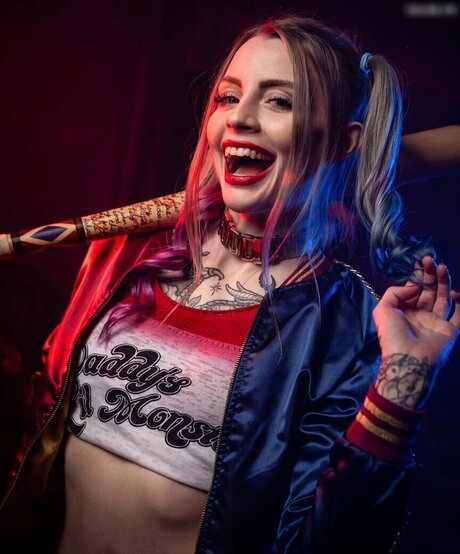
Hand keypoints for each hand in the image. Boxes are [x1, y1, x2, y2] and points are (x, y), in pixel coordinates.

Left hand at [373, 256, 459, 408]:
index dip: (416, 276)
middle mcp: (421, 316)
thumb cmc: (392, 335)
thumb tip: (413, 285)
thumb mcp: (383, 309)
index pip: (413, 290)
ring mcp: (436, 323)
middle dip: (429, 275)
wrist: (408, 359)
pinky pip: (458, 315)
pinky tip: (455, 292)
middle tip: (430, 260)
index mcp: (404, 312)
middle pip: (428, 291)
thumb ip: (394, 292)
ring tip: (442, 267)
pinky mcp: (449, 331)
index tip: (419, 262)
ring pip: (442, 299)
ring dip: (443, 282)